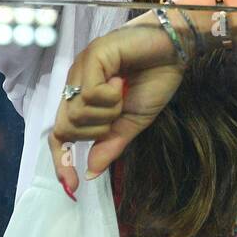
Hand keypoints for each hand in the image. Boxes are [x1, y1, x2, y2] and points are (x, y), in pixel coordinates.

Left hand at [50, 13, 189, 196]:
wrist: (176, 51)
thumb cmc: (156, 79)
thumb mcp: (133, 121)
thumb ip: (110, 143)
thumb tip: (91, 172)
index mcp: (83, 97)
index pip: (60, 134)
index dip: (62, 160)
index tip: (72, 185)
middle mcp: (76, 82)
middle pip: (66, 127)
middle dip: (97, 129)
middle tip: (119, 111)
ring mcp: (81, 69)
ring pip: (77, 113)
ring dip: (107, 111)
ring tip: (122, 90)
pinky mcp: (90, 57)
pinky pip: (89, 94)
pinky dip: (109, 96)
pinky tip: (120, 80)